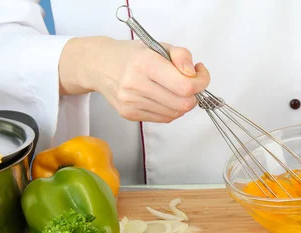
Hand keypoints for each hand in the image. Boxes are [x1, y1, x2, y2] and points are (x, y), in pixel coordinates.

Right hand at [59, 37, 210, 122]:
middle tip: (191, 83)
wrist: (99, 65)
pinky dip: (170, 109)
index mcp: (145, 63)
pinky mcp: (130, 114)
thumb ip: (181, 56)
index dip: (201, 82)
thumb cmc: (132, 55)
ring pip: (175, 113)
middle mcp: (136, 85)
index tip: (200, 74)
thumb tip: (194, 74)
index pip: (185, 85)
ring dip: (182, 103)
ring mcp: (131, 102)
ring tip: (175, 89)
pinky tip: (164, 96)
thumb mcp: (158, 45)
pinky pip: (163, 118)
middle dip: (194, 95)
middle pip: (183, 104)